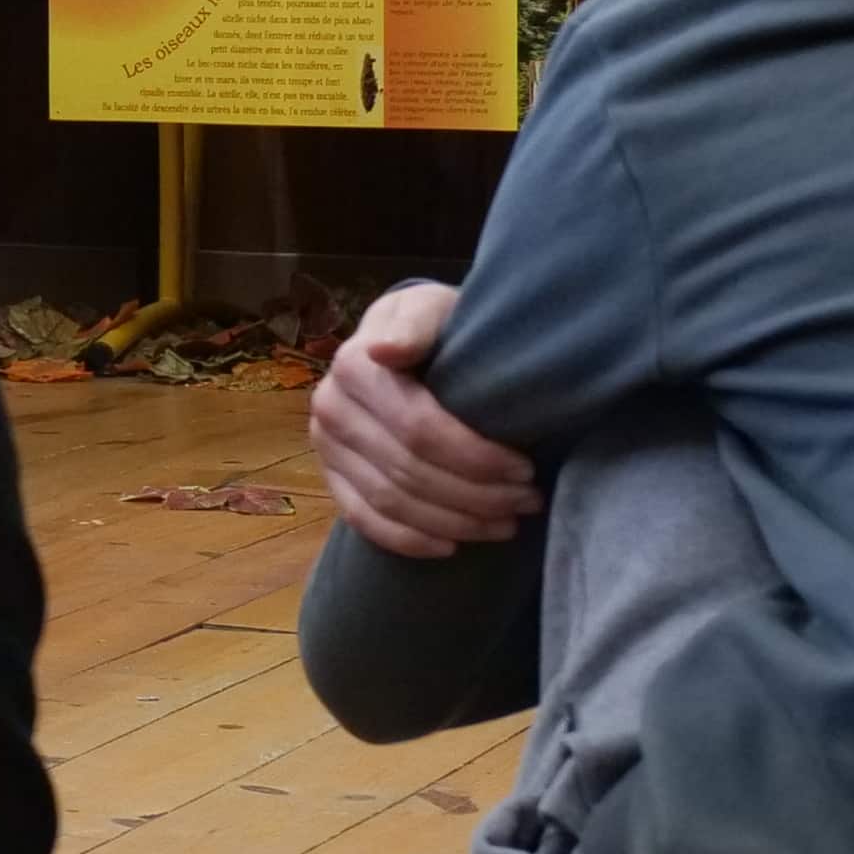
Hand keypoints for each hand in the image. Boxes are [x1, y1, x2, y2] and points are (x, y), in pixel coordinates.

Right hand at [311, 279, 540, 556]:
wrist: (404, 342)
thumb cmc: (434, 327)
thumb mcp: (433, 308)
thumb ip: (417, 322)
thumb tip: (385, 349)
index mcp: (354, 366)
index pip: (419, 429)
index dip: (476, 457)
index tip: (525, 468)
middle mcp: (329, 408)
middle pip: (410, 472)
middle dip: (477, 495)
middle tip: (528, 501)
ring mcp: (324, 447)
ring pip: (392, 502)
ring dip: (454, 522)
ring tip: (507, 524)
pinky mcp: (329, 476)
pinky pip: (365, 521)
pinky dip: (410, 540)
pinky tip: (452, 546)